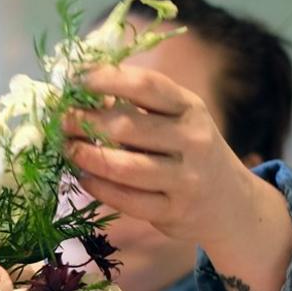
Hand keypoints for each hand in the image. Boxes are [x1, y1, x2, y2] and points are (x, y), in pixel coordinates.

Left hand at [62, 64, 291, 290]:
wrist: (230, 202)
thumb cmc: (189, 150)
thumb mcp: (178, 119)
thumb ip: (138, 106)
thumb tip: (79, 93)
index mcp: (189, 108)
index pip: (147, 86)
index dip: (108, 80)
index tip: (77, 79)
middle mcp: (192, 140)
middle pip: (128, 127)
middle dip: (86, 122)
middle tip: (62, 121)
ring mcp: (185, 179)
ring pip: (124, 167)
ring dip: (88, 157)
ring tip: (68, 149)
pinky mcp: (173, 211)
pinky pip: (126, 200)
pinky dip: (98, 187)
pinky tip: (84, 177)